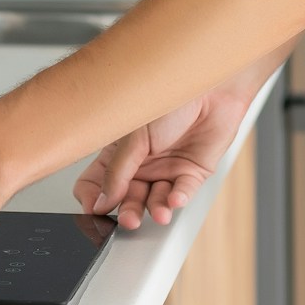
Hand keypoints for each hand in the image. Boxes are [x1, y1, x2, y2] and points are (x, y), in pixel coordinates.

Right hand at [73, 88, 249, 229]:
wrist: (210, 85)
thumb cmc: (170, 95)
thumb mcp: (134, 135)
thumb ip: (118, 171)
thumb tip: (101, 200)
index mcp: (119, 151)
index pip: (97, 182)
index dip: (93, 198)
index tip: (96, 209)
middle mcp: (142, 163)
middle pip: (126, 198)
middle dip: (128, 211)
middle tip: (129, 219)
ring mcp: (167, 168)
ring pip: (155, 201)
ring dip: (155, 210)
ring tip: (158, 213)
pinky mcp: (192, 172)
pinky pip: (182, 193)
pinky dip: (177, 200)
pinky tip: (174, 199)